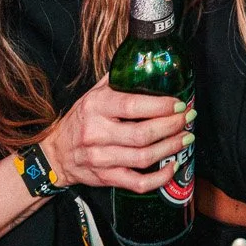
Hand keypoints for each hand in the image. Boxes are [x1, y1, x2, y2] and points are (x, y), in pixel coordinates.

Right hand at [38, 81, 191, 192]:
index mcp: (95, 107)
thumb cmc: (80, 120)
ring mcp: (101, 158)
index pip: (132, 105)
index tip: (179, 104)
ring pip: (144, 157)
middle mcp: (96, 133)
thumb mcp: (92, 95)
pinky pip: (138, 183)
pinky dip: (159, 178)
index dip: (160, 106)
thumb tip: (144, 62)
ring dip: (171, 148)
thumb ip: (116, 81)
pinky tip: (172, 167)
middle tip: (188, 119)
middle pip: (142, 134)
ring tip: (186, 137)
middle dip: (172, 126)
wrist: (56, 154)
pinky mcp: (106, 178)